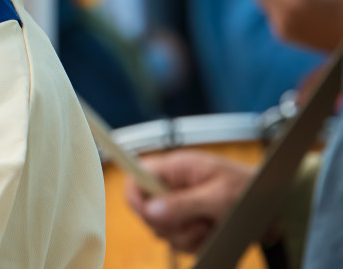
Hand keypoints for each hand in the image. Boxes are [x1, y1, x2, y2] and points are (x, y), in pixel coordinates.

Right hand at [125, 151, 253, 252]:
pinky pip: (180, 240)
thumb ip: (183, 204)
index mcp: (175, 168)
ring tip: (211, 228)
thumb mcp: (219, 197)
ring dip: (187, 237)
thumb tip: (151, 211)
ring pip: (164, 230)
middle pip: (148, 211)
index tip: (151, 215)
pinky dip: (196, 243)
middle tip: (198, 225)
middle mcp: (173, 186)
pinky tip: (213, 235)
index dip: (135, 197)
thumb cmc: (251, 190)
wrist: (277, 205)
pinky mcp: (190, 221)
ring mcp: (181, 205)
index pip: (136, 177)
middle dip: (171, 226)